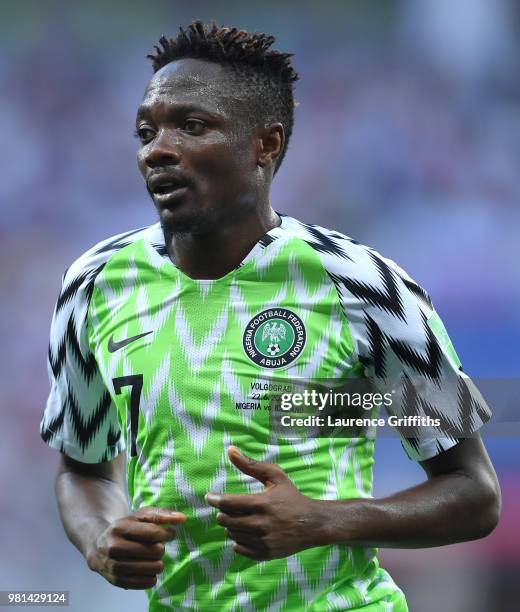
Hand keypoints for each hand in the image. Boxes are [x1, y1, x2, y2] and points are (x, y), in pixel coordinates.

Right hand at [86, 507, 186, 589]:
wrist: (99, 547)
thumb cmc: (126, 528)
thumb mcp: (141, 516)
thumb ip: (162, 514)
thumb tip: (182, 519)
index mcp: (120, 528)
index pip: (153, 533)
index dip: (167, 534)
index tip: (169, 534)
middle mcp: (114, 548)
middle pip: (155, 551)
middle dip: (161, 548)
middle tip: (156, 546)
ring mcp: (114, 566)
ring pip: (153, 568)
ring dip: (158, 562)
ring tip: (151, 558)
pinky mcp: (117, 582)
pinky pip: (147, 582)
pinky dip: (152, 576)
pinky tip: (147, 568)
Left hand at [206, 446, 322, 560]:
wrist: (312, 523)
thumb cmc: (291, 497)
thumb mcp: (275, 476)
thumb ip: (251, 464)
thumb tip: (230, 450)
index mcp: (262, 503)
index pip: (229, 503)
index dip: (215, 500)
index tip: (210, 497)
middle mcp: (261, 524)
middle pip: (227, 521)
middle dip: (223, 513)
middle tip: (227, 508)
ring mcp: (263, 541)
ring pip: (232, 534)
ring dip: (230, 526)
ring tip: (238, 518)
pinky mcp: (265, 554)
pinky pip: (239, 549)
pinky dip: (238, 540)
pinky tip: (245, 532)